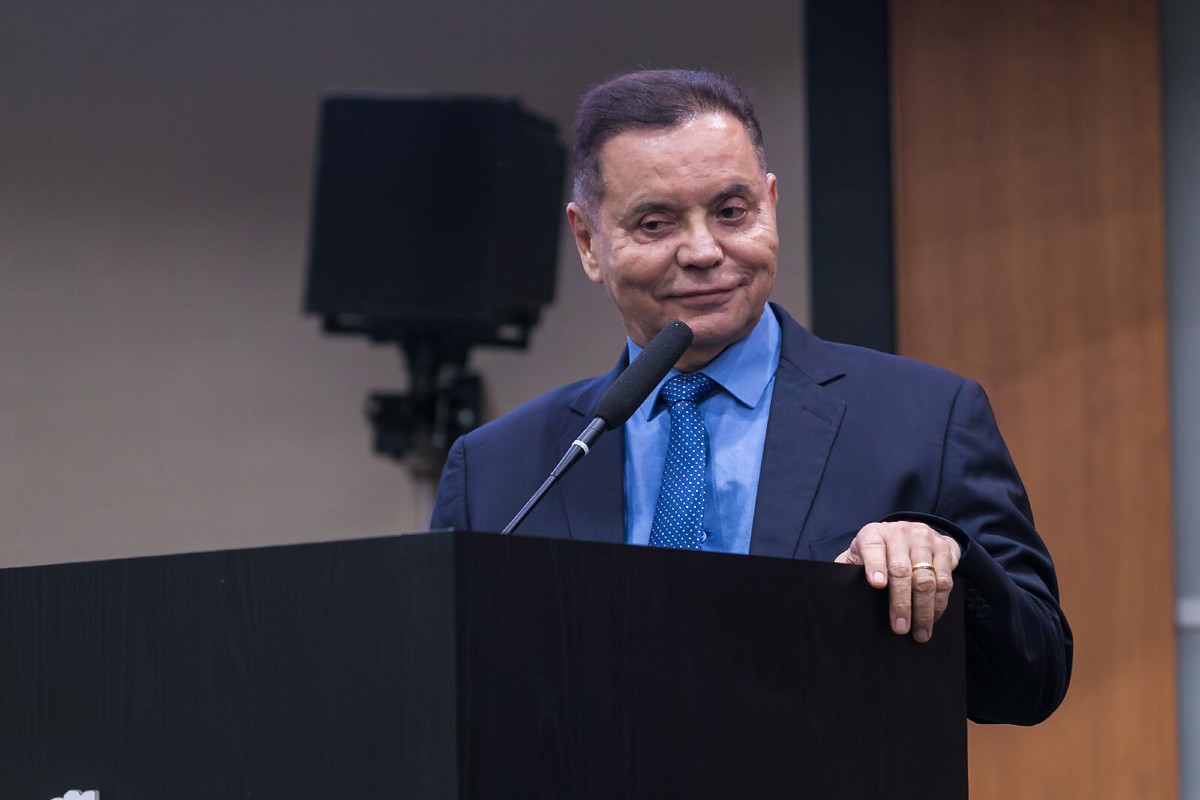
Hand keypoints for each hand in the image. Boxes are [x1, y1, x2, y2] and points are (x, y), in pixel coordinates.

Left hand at [835, 521, 960, 642]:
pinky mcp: (944, 549)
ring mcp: (924, 540)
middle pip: (901, 570)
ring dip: (924, 609)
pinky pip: (945, 580)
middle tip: (900, 628)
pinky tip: (932, 618)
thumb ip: (847, 569)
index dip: (874, 566)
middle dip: (901, 602)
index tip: (876, 585)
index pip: (872, 548)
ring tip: (920, 632)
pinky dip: (939, 603)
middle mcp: (899, 533)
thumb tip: (833, 592)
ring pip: (926, 578)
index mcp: (873, 534)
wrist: (912, 531)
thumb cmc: (878, 551)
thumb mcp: (859, 554)